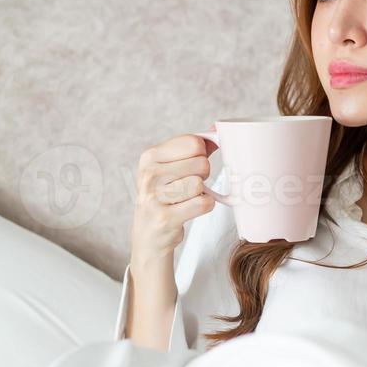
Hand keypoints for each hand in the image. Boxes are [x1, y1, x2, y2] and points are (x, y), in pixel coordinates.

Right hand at [129, 133, 217, 268]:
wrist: (149, 236)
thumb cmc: (165, 196)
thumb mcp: (170, 168)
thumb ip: (193, 148)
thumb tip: (217, 131)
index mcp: (149, 156)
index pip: (194, 143)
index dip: (201, 154)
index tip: (190, 166)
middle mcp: (149, 174)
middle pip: (201, 163)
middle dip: (202, 176)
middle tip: (187, 187)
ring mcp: (155, 197)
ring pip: (200, 184)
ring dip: (201, 193)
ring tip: (186, 199)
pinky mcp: (165, 218)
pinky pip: (203, 203)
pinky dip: (204, 206)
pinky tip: (189, 210)